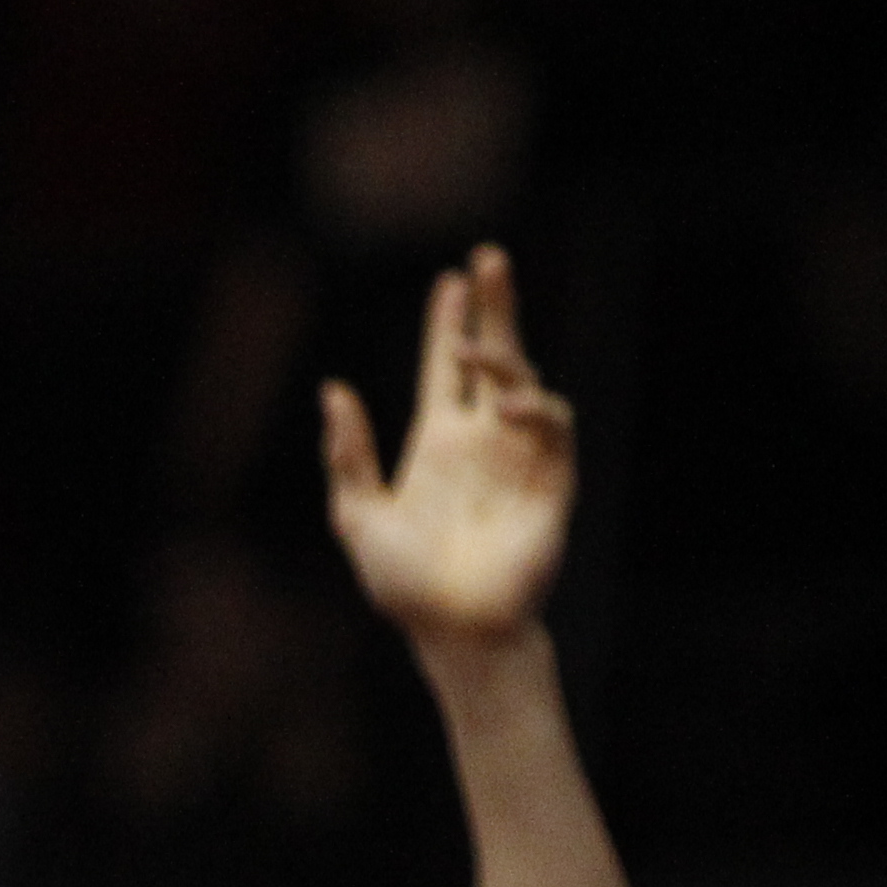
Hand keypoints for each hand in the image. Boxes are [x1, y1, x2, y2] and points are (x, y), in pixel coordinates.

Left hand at [321, 244, 572, 648]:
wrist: (454, 629)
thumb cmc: (403, 585)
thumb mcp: (358, 516)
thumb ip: (348, 455)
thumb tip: (333, 390)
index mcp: (438, 446)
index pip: (446, 371)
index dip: (449, 325)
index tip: (450, 279)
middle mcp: (482, 442)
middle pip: (495, 357)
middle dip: (495, 307)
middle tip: (487, 257)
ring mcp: (520, 456)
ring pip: (525, 381)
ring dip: (502, 357)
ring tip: (471, 351)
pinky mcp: (552, 479)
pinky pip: (554, 425)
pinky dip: (533, 406)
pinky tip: (503, 407)